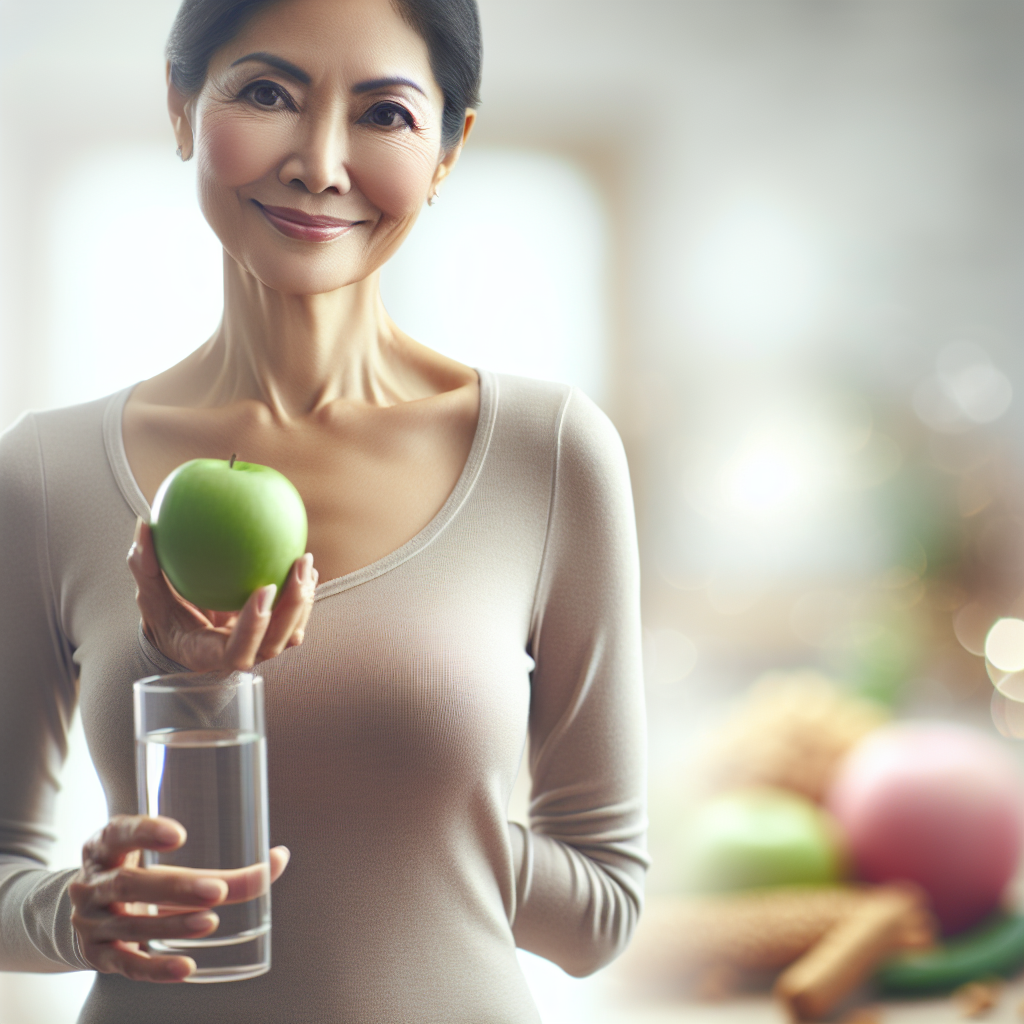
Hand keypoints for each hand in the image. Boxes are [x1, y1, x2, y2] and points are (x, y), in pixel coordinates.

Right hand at [70, 815, 288, 981]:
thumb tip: (279, 859)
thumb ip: (220, 861)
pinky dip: (157, 969)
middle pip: (130, 884)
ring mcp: (91, 922)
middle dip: (175, 888)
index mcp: (105, 847)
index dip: (146, 832)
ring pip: (131, 926)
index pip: (119, 832)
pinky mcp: (97, 956)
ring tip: (211, 922)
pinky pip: (128, 966)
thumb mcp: (162, 859)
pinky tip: (187, 966)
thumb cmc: (139, 872)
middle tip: (216, 890)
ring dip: (174, 925)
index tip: (179, 835)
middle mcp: (93, 883)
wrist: (85, 911)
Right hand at [128, 520, 317, 670]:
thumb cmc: (163, 615)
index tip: (263, 588)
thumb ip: (144, 566)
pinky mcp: (272, 636)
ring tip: (305, 562)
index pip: (237, 650)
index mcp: (207, 654)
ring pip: (291, 633)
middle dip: (292, 609)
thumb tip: (143, 524)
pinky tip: (307, 567)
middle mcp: (238, 655)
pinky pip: (294, 620)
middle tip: (298, 569)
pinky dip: (304, 595)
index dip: (253, 627)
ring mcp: (258, 648)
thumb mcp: (148, 594)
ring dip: (303, 601)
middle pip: (274, 644)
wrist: (182, 636)